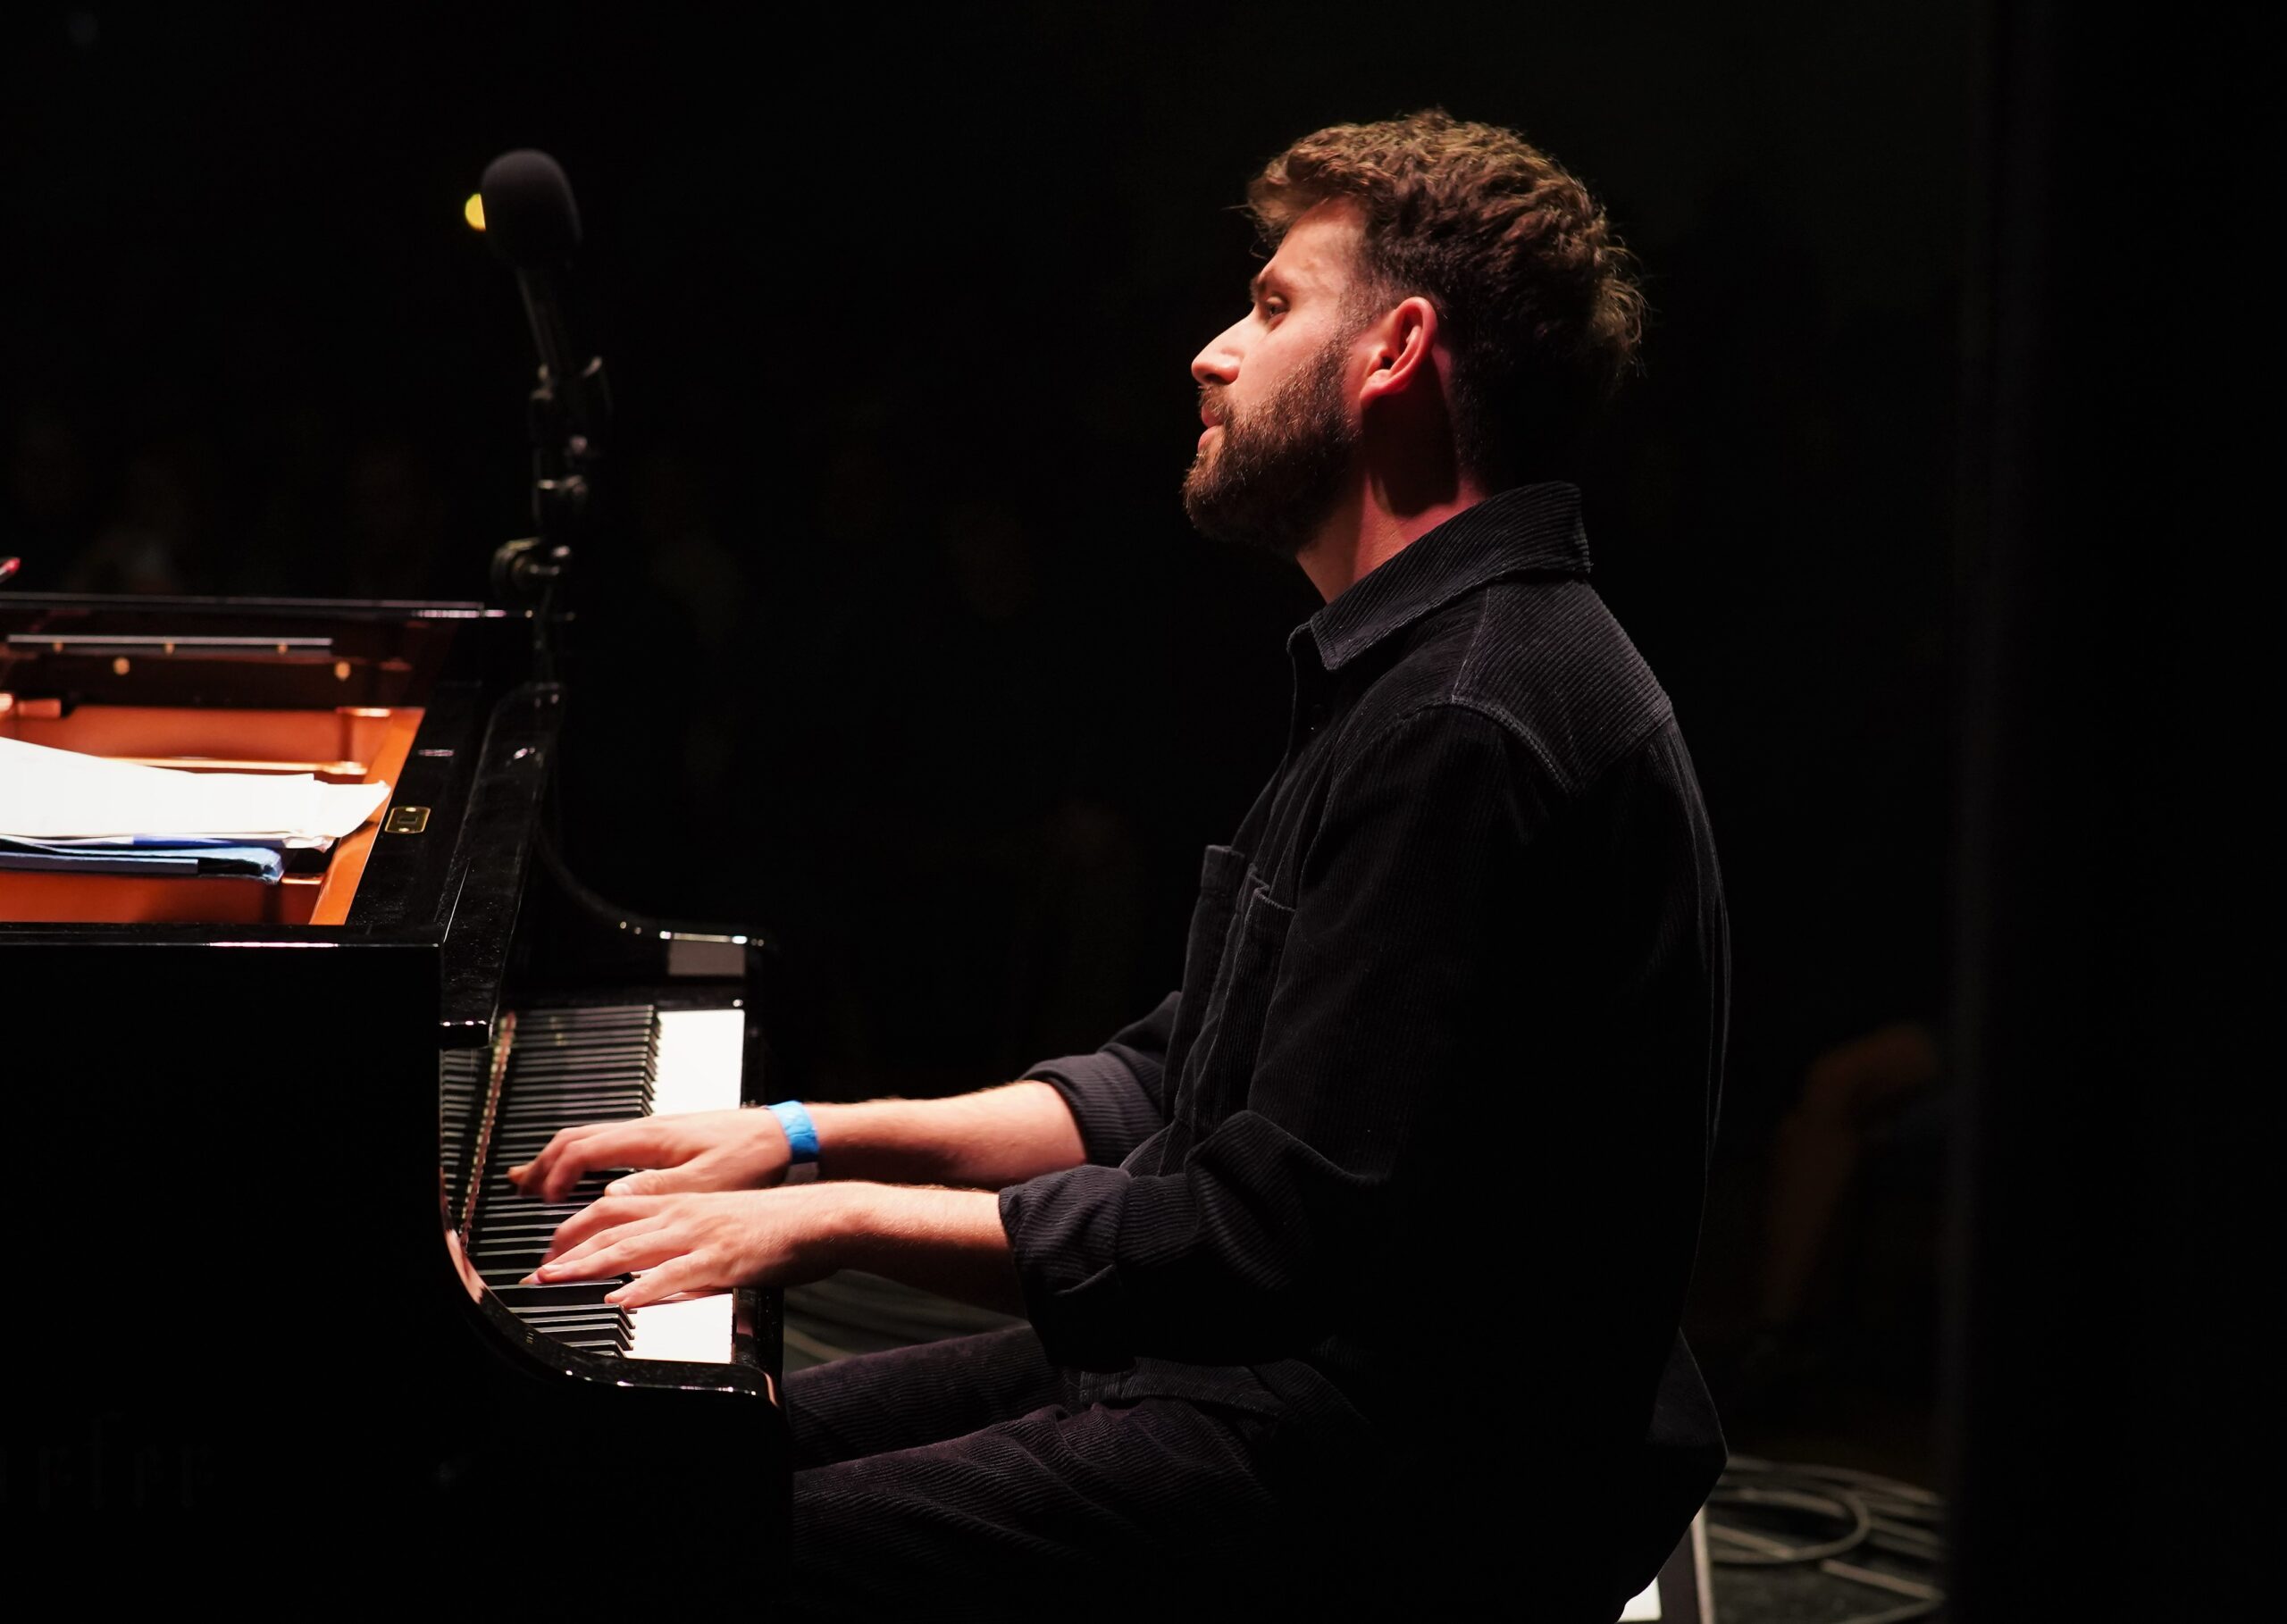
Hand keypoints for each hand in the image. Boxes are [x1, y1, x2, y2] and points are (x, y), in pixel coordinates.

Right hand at [506, 1109, 791, 1202]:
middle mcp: (647, 1129)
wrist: (786, 1136)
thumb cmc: (752, 1157)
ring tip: (539, 1180)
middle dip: (544, 1162)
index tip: (544, 1203)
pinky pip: (612, 1143)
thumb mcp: (703, 1184)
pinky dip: (586, 1158)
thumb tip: (609, 1199)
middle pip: (577, 1138)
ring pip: (593, 1137)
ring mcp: (655, 1131)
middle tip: (519, 1189)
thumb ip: (654, 1191)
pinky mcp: (667, 1139)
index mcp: (649, 1138)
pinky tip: (590, 1174)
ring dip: (561, 1159)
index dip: (556, 1175)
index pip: (583, 1149)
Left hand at [522, 1189, 838, 1308]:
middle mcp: (686, 1213)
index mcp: (686, 1203)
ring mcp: (702, 1235)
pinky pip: (674, 1275)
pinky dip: (643, 1288)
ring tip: (559, 1281)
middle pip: (613, 1226)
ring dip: (590, 1266)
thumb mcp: (725, 1227)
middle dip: (569, 1250)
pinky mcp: (723, 1259)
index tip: (553, 1250)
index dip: (578, 1228)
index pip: (617, 1208)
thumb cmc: (783, 1225)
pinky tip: (622, 1299)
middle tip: (538, 1272)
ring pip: (633, 1248)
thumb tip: (658, 1282)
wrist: (827, 1216)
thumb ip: (689, 1251)